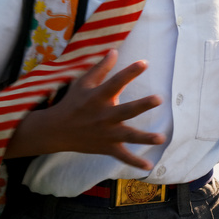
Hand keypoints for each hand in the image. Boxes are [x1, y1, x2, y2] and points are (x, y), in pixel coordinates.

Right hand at [8, 52, 165, 168]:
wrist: (57, 130)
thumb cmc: (73, 103)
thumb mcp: (83, 83)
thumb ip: (100, 68)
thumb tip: (114, 51)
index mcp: (98, 97)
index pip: (116, 82)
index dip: (130, 72)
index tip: (145, 63)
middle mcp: (103, 115)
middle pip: (125, 110)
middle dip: (142, 105)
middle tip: (158, 98)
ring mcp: (106, 133)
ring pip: (128, 136)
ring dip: (144, 138)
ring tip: (161, 138)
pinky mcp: (107, 147)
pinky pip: (122, 156)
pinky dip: (134, 162)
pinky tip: (149, 167)